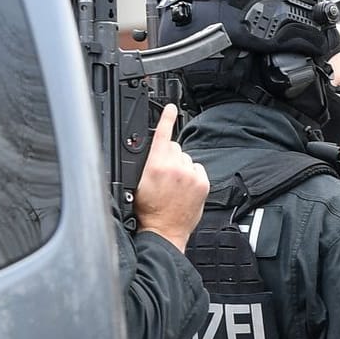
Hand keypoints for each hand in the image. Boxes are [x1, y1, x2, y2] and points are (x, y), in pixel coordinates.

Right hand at [134, 104, 207, 250]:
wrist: (165, 231)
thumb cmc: (148, 211)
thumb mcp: (136, 183)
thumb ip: (145, 163)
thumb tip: (151, 151)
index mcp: (155, 166)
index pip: (163, 135)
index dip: (166, 118)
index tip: (170, 108)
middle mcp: (175, 168)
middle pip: (174, 147)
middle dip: (168, 156)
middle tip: (162, 175)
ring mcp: (191, 175)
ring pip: (186, 158)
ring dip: (180, 166)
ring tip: (173, 185)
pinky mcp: (203, 183)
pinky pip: (197, 169)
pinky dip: (192, 174)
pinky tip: (184, 187)